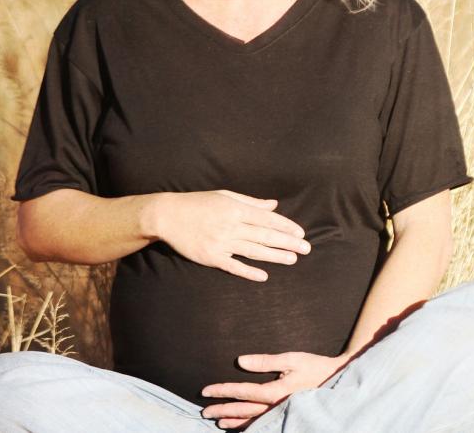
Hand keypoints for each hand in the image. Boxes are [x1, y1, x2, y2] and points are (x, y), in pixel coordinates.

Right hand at [149, 189, 311, 280]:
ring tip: (293, 260)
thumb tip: (274, 205)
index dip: (286, 226)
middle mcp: (231, 226)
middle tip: (306, 249)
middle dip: (288, 242)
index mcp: (236, 209)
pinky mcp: (211, 257)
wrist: (167, 216)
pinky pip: (233, 266)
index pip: (267, 219)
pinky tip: (264, 276)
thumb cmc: (198, 203)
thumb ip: (251, 202)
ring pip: (253, 251)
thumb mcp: (225, 196)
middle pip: (265, 236)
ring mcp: (221, 243)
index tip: (300, 233)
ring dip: (275, 256)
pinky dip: (249, 272)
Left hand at [200, 351, 352, 428]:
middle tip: (205, 411)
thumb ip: (266, 361)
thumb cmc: (315, 367)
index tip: (206, 391)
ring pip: (251, 422)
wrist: (338, 380)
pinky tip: (242, 427)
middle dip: (221, 410)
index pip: (241, 392)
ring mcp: (281, 414)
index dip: (222, 391)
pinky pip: (263, 425)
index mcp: (274, 391)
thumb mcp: (292, 359)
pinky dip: (250, 427)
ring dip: (233, 422)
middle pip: (242, 411)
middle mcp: (275, 407)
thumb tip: (241, 361)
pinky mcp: (286, 416)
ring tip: (219, 422)